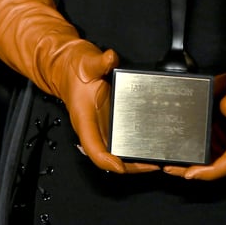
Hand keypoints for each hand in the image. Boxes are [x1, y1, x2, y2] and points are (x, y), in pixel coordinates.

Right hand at [55, 39, 159, 174]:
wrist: (68, 68)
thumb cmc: (75, 70)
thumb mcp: (87, 63)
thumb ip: (99, 62)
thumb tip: (110, 58)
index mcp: (84, 120)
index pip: (94, 148)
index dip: (107, 161)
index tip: (121, 165)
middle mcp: (93, 128)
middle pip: (110, 158)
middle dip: (131, 166)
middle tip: (153, 165)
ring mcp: (102, 128)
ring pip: (117, 153)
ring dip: (135, 160)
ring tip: (157, 160)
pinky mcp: (110, 122)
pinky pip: (122, 141)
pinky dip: (135, 147)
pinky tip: (151, 146)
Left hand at [163, 54, 225, 179]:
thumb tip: (225, 109)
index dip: (208, 172)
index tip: (190, 173)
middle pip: (219, 166)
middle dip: (195, 170)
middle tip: (172, 167)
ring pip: (217, 158)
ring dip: (197, 160)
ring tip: (174, 157)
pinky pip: (218, 146)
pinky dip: (202, 147)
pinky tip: (187, 141)